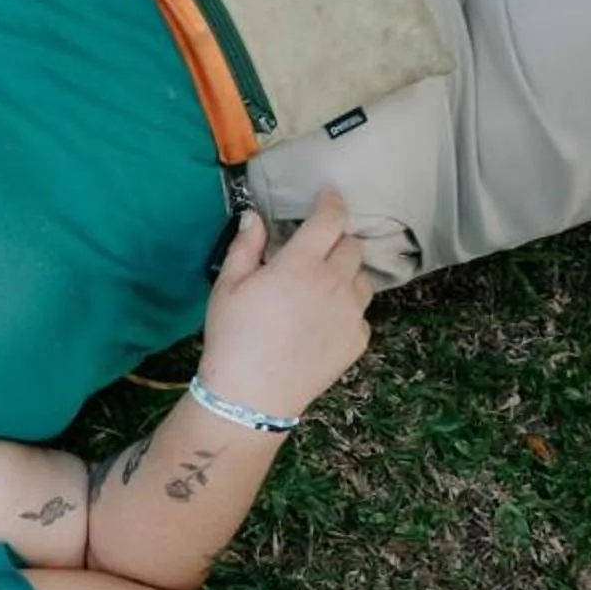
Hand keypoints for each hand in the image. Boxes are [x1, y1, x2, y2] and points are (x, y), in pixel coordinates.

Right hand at [198, 190, 373, 420]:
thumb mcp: (227, 287)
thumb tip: (255, 217)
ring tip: (322, 287)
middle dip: (336, 240)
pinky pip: (360, 313)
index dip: (332, 202)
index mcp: (301, 264)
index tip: (328, 195)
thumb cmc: (232, 336)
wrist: (252, 394)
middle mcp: (335, 283)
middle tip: (315, 250)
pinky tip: (322, 322)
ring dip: (346, 274)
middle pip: (352, 246)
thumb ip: (245, 247)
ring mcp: (352, 313)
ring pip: (363, 278)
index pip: (330, 220)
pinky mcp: (358, 339)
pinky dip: (346, 309)